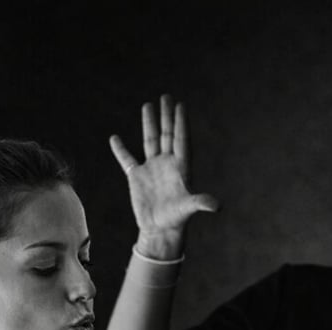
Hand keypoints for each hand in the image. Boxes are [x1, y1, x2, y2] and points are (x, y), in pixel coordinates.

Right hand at [109, 94, 218, 257]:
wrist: (159, 230)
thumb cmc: (176, 219)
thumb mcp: (188, 209)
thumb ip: (200, 203)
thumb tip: (216, 206)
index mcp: (180, 167)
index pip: (181, 139)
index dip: (181, 123)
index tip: (180, 105)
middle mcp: (167, 164)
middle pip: (167, 134)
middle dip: (167, 116)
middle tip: (167, 96)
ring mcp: (152, 169)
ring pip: (150, 141)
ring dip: (149, 123)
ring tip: (148, 105)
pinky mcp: (137, 177)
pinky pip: (127, 159)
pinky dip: (120, 150)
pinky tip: (115, 138)